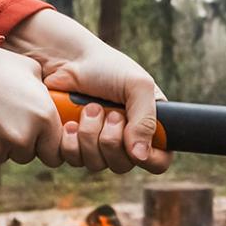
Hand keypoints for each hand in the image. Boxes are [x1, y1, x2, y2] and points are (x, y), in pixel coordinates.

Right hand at [0, 37, 63, 171]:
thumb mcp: (29, 71)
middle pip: (25, 155)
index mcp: (43, 117)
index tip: (37, 139)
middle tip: (4, 119)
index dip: (45, 146)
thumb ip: (46, 96)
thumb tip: (58, 106)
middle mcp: (21, 137)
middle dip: (18, 143)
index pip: (54, 154)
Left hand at [5, 10, 171, 173]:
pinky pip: (73, 160)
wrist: (66, 59)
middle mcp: (124, 140)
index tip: (136, 144)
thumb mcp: (138, 86)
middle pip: (124, 165)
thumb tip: (140, 156)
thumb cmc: (107, 67)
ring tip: (88, 109)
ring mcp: (97, 145)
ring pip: (96, 164)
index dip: (150, 159)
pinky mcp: (72, 145)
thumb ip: (146, 121)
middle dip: (112, 140)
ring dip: (90, 136)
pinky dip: (70, 142)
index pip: (159, 161)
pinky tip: (70, 122)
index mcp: (148, 126)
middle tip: (110, 114)